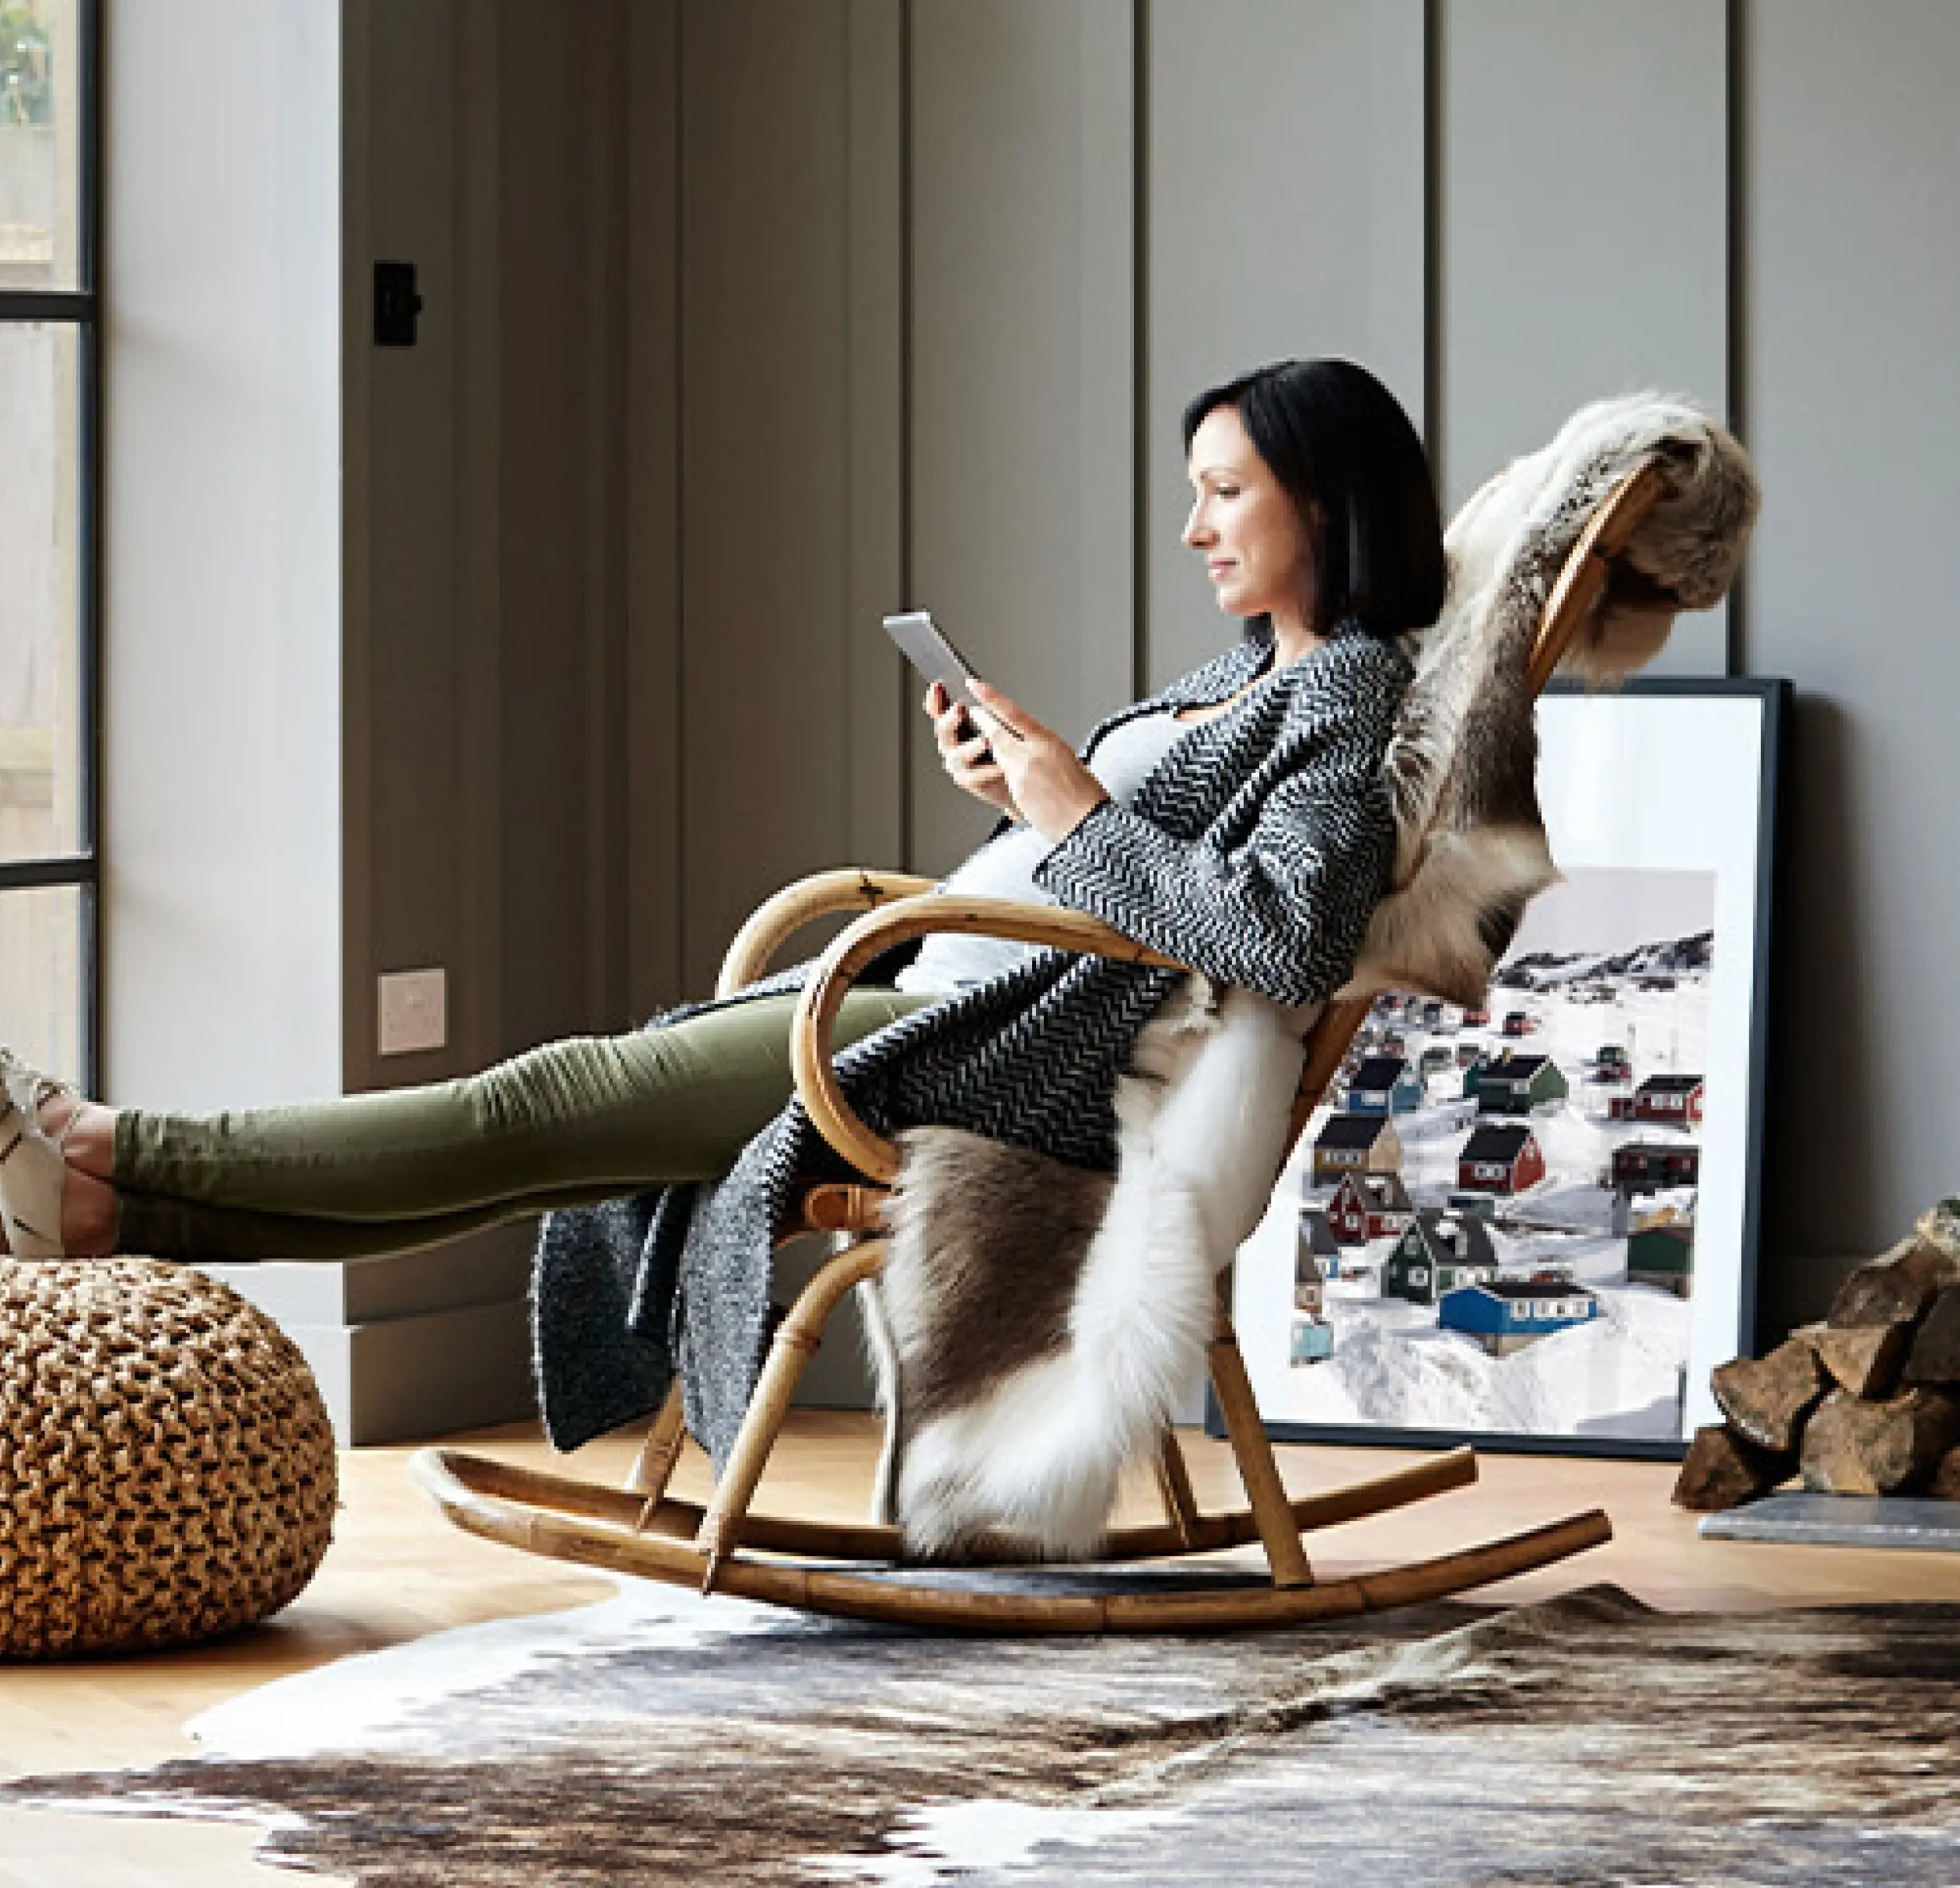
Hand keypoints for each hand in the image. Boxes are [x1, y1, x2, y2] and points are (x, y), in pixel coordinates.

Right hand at [926, 681, 1020, 820]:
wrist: (1019, 781)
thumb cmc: (1006, 751)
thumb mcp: (999, 724)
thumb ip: (985, 710)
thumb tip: (976, 685)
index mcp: (957, 728)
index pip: (940, 712)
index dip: (936, 700)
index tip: (937, 686)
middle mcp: (954, 745)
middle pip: (943, 731)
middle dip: (949, 720)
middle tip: (959, 709)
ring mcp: (960, 765)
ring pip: (956, 756)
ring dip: (970, 748)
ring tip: (985, 741)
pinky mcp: (971, 782)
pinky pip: (973, 777)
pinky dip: (986, 771)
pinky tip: (999, 766)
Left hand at [965, 681, 1109, 843]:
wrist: (1088, 820)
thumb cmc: (1085, 795)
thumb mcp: (1069, 760)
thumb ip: (1044, 750)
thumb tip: (1029, 746)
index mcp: (1049, 740)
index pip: (1013, 713)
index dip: (991, 698)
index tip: (976, 686)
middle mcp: (1033, 751)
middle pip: (996, 732)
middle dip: (981, 723)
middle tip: (972, 715)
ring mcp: (1023, 770)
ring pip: (997, 754)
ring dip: (990, 752)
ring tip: (993, 754)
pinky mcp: (1018, 788)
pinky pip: (1002, 777)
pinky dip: (1001, 776)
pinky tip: (1009, 781)